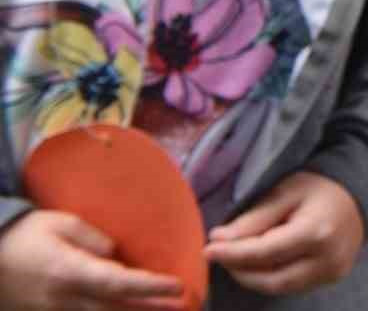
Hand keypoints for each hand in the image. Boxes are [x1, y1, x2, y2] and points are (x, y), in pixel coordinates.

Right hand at [0, 210, 186, 310]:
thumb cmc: (25, 234)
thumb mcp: (60, 223)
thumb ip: (92, 238)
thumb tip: (115, 254)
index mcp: (70, 270)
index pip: (117, 282)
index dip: (148, 286)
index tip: (176, 285)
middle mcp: (65, 297)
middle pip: (116, 307)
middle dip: (151, 306)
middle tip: (185, 302)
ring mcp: (57, 310)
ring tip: (167, 310)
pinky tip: (131, 310)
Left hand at [204, 172, 363, 295]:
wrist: (358, 192)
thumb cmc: (318, 187)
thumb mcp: (285, 193)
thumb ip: (253, 218)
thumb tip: (218, 240)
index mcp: (316, 232)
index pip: (265, 253)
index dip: (232, 254)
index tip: (207, 250)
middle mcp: (327, 259)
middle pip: (271, 279)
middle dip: (240, 270)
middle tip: (220, 254)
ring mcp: (332, 272)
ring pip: (280, 287)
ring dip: (253, 277)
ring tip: (237, 258)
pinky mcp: (332, 278)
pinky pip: (293, 285)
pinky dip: (271, 277)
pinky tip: (259, 262)